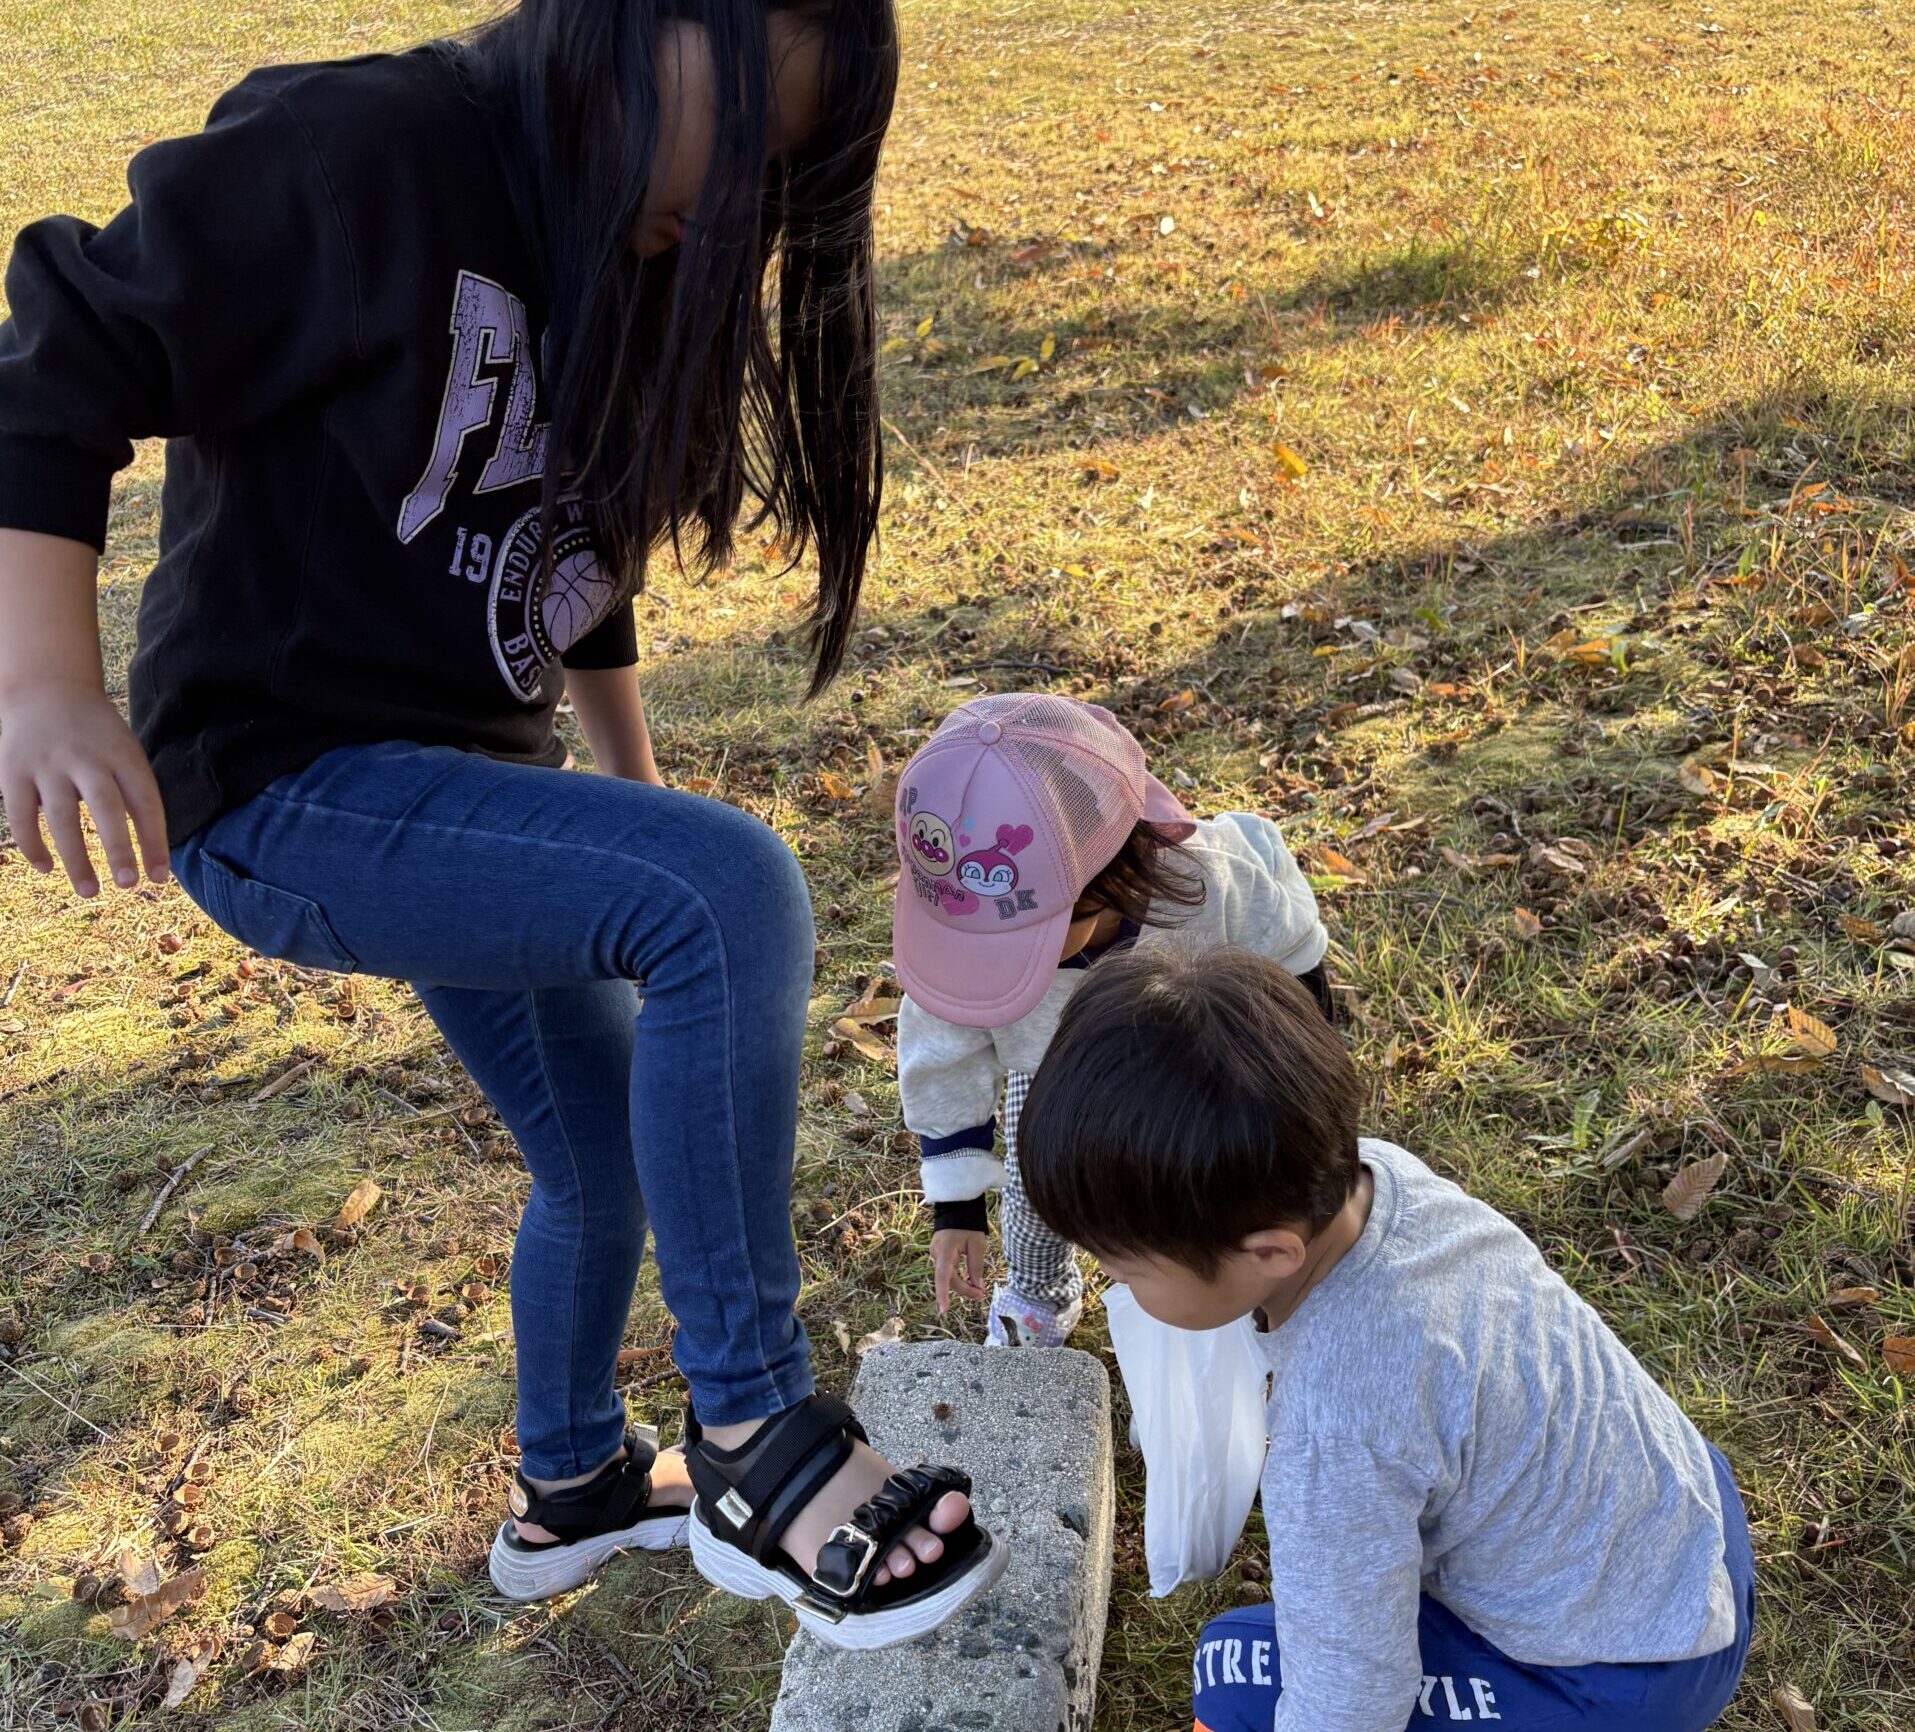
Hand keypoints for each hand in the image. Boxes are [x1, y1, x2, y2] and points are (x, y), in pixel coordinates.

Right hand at [0, 681, 168, 896]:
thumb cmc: (98, 734)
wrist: (48, 687)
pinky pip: (22, 815)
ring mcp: (48, 764)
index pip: (145, 802)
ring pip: (62, 818)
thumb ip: (135, 793)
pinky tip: (47, 868)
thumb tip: (151, 852)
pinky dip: (33, 844)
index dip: (154, 840)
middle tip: (128, 885)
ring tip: (90, 891)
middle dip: (119, 848)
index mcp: (123, 755)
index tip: (161, 877)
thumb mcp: (126, 752)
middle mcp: (86, 759)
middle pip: (106, 807)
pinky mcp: (14, 771)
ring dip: (76, 858)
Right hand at [932, 1228, 988, 1314]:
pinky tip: (969, 1281)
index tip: (944, 1311)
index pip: (942, 1277)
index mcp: (944, 1251)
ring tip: (979, 1290)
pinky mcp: (938, 1253)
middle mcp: (936, 1254)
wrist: (957, 1208)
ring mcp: (935, 1254)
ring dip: (962, 1285)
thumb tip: (978, 1287)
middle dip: (965, 1289)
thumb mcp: (977, 1245)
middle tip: (982, 1295)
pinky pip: (947, 1270)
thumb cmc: (968, 1225)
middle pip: (949, 1279)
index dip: (943, 1295)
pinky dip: (958, 1277)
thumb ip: (976, 1266)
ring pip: (948, 1276)